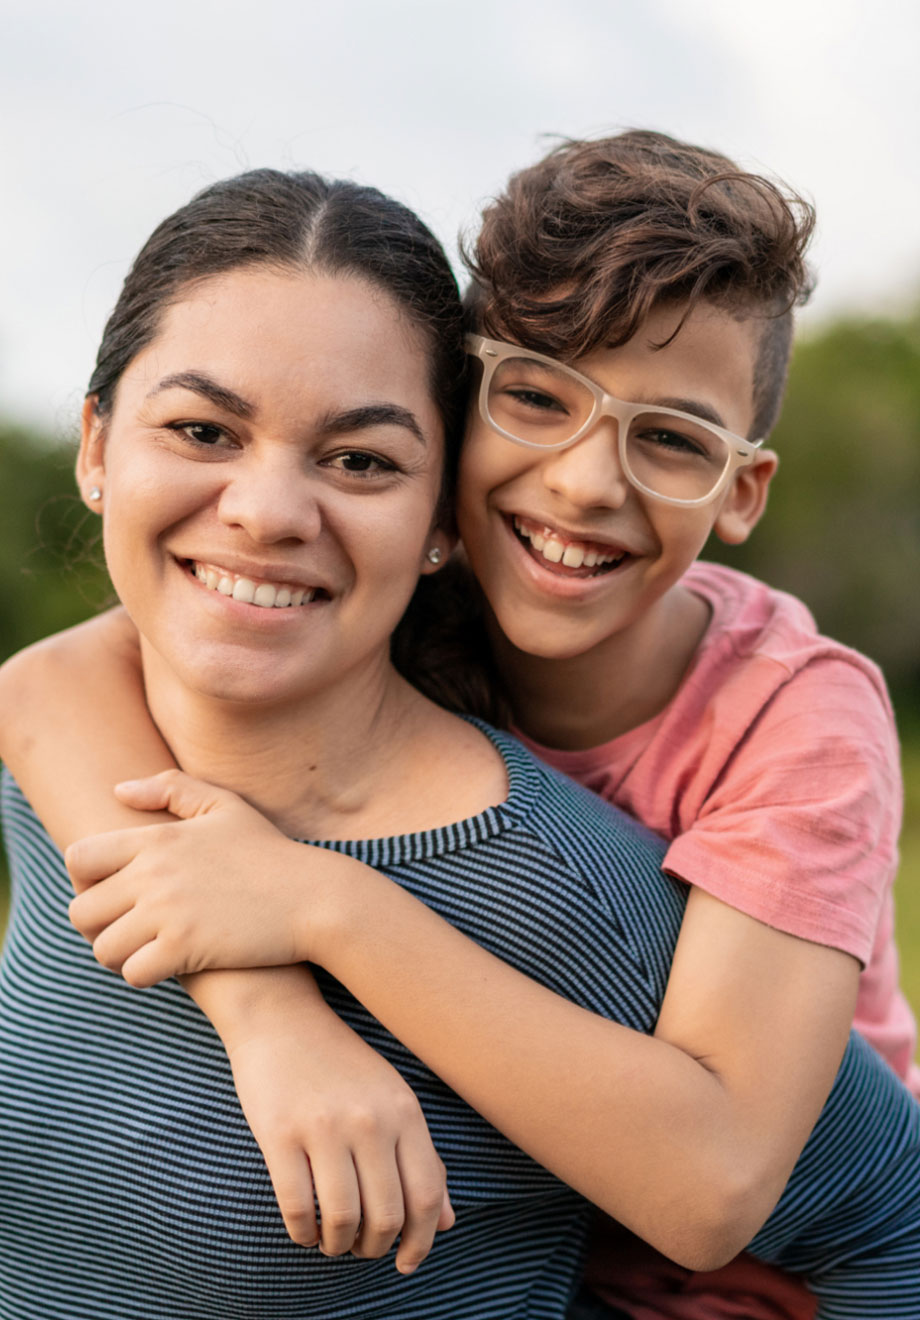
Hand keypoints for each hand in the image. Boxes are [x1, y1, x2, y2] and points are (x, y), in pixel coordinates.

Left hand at [66, 770, 314, 984]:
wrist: (313, 897)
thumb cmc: (270, 852)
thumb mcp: (224, 805)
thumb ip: (170, 788)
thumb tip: (118, 790)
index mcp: (156, 838)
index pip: (78, 859)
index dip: (83, 882)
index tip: (110, 893)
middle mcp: (153, 874)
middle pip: (81, 911)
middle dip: (96, 927)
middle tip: (125, 930)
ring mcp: (168, 912)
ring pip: (103, 948)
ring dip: (119, 955)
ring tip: (144, 950)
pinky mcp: (185, 948)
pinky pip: (134, 973)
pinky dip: (144, 975)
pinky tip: (167, 966)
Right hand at [224, 987, 453, 1273]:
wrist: (282, 1016)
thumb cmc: (341, 1063)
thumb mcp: (392, 1099)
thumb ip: (422, 1158)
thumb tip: (446, 1222)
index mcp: (404, 1111)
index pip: (426, 1195)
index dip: (421, 1242)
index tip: (407, 1263)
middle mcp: (370, 1121)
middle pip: (386, 1216)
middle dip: (375, 1249)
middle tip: (363, 1249)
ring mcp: (324, 1128)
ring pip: (342, 1220)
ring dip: (339, 1246)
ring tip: (333, 1242)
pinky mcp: (280, 1135)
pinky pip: (297, 1209)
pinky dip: (304, 1234)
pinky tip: (305, 1230)